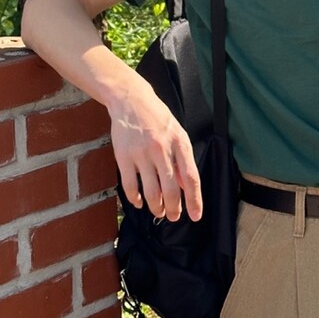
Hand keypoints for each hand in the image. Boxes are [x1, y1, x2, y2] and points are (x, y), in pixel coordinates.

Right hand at [109, 77, 202, 221]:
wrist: (131, 101)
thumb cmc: (157, 118)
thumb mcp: (177, 133)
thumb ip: (182, 159)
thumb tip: (185, 187)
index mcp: (179, 143)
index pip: (191, 178)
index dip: (194, 200)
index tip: (196, 216)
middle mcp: (161, 149)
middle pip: (170, 189)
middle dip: (174, 209)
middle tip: (173, 217)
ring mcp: (141, 153)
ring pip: (151, 192)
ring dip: (156, 208)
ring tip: (159, 212)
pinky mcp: (123, 156)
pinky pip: (130, 186)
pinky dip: (136, 199)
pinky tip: (139, 202)